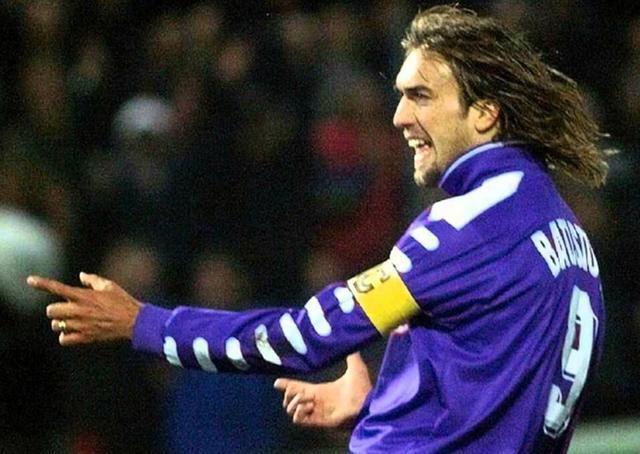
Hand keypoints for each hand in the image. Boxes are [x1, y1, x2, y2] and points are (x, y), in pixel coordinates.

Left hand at [27, 272, 141, 345]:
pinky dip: (65, 336)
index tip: (30, 280)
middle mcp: (79, 310)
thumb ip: (92, 280)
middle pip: (51, 310)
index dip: (42, 283)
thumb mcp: (109, 286)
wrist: (134, 321)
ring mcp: (81, 325)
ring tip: (72, 321)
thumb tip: (81, 276)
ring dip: (60, 322)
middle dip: (55, 309)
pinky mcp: (85, 337)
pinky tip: (73, 332)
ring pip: (56, 325)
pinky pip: (64, 339)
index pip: (58, 288)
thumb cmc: (122, 301)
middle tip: (65, 309)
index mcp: (84, 296)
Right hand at [274, 352, 371, 428]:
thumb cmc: (362, 388)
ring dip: (294, 402)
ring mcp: (316, 412)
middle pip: (291, 400)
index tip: (277, 381)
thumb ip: (351, 354)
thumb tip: (349, 339)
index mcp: (320, 390)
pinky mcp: (318, 421)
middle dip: (288, 394)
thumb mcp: (355, 367)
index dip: (287, 384)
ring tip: (305, 397)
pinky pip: (299, 420)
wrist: (367, 404)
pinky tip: (308, 405)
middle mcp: (316, 402)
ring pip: (292, 410)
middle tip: (296, 390)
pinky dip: (299, 412)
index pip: (298, 387)